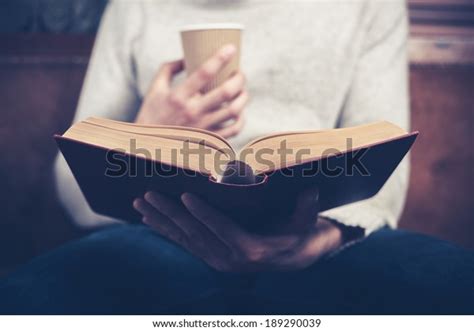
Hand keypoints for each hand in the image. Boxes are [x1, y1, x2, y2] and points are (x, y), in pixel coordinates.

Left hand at [133, 188, 343, 271]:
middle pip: (196, 233)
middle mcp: (229, 259)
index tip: (185, 195)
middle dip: (170, 213)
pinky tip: (148, 218)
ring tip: (140, 204)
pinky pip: (184, 243)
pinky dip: (165, 230)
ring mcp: (217, 260)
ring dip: (161, 221)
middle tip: (149, 194)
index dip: (204, 213)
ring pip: (184, 239)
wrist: (291, 258)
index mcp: (251, 249)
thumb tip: (311, 189)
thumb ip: (306, 209)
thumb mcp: (305, 223)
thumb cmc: (296, 234)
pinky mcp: (210, 257)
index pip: (223, 229)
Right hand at [135, 44, 247, 138]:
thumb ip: (168, 69)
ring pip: (234, 111)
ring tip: (242, 91)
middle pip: (226, 91)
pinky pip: (234, 130)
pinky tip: (239, 113)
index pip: (204, 73)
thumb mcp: (155, 89)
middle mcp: (192, 112)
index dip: (220, 58)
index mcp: (178, 96)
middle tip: (240, 73)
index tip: (231, 48)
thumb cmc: (153, 114)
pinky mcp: (209, 140)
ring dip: (243, 97)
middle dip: (239, 78)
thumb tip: (187, 56)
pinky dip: (241, 119)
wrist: (150, 146)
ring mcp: (203, 127)